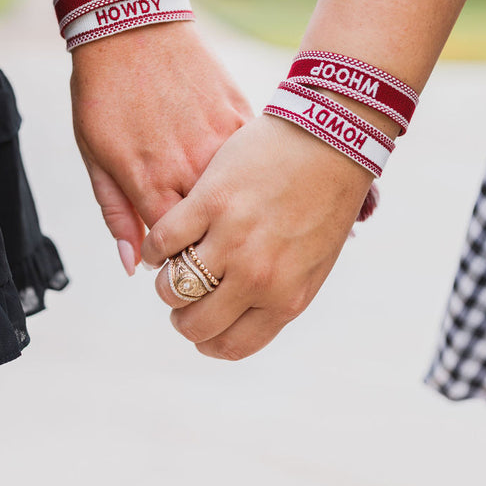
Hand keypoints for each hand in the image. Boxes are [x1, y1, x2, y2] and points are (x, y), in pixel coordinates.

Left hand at [70, 20, 252, 270]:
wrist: (132, 26)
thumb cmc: (103, 93)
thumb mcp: (95, 156)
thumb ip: (116, 213)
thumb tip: (133, 266)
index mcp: (149, 182)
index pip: (176, 250)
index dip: (182, 266)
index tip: (184, 269)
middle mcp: (188, 167)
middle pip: (213, 231)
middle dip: (214, 248)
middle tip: (215, 253)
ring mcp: (218, 141)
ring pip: (239, 198)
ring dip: (239, 213)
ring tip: (239, 223)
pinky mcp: (239, 116)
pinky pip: (252, 160)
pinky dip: (251, 175)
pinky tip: (252, 183)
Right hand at [141, 113, 372, 359]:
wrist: (330, 140)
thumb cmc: (325, 201)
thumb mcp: (313, 263)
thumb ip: (278, 294)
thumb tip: (240, 317)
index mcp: (286, 297)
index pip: (231, 344)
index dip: (207, 341)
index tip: (199, 326)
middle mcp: (258, 276)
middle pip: (196, 324)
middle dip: (182, 317)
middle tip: (181, 298)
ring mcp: (232, 239)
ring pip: (172, 288)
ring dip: (166, 282)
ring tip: (174, 264)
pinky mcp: (210, 202)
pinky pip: (162, 241)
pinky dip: (154, 246)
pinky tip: (163, 238)